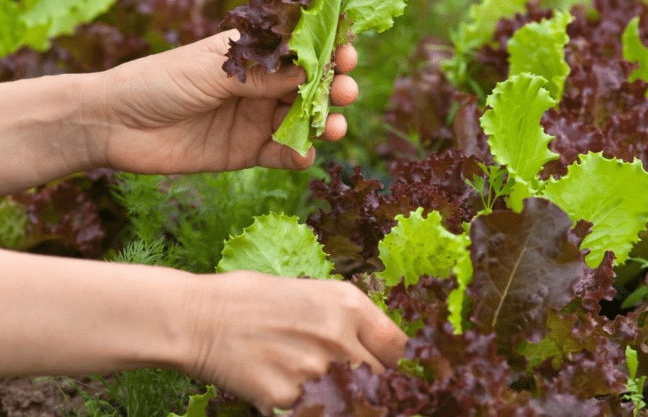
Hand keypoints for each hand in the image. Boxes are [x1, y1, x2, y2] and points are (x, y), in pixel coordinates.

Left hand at [91, 30, 358, 172]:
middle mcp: (260, 86)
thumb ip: (261, 77)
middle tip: (346, 91)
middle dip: (333, 88)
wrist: (114, 125)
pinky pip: (283, 154)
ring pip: (302, 121)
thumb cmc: (158, 82)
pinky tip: (304, 154)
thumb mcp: (211, 72)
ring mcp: (256, 119)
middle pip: (309, 87)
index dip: (327, 51)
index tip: (347, 54)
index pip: (299, 50)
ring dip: (323, 123)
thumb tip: (311, 70)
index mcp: (252, 55)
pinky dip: (299, 155)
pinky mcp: (247, 152)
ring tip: (333, 127)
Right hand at [181, 271, 407, 414]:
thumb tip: (374, 348)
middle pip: (380, 380)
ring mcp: (316, 371)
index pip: (398, 347)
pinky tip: (283, 389)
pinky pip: (313, 411)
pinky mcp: (289, 400)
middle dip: (366, 383)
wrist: (199, 317)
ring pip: (350, 401)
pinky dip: (303, 406)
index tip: (384, 369)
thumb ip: (350, 319)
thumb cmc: (252, 299)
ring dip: (336, 396)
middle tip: (342, 380)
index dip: (394, 362)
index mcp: (349, 305)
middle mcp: (340, 337)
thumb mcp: (312, 292)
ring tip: (306, 378)